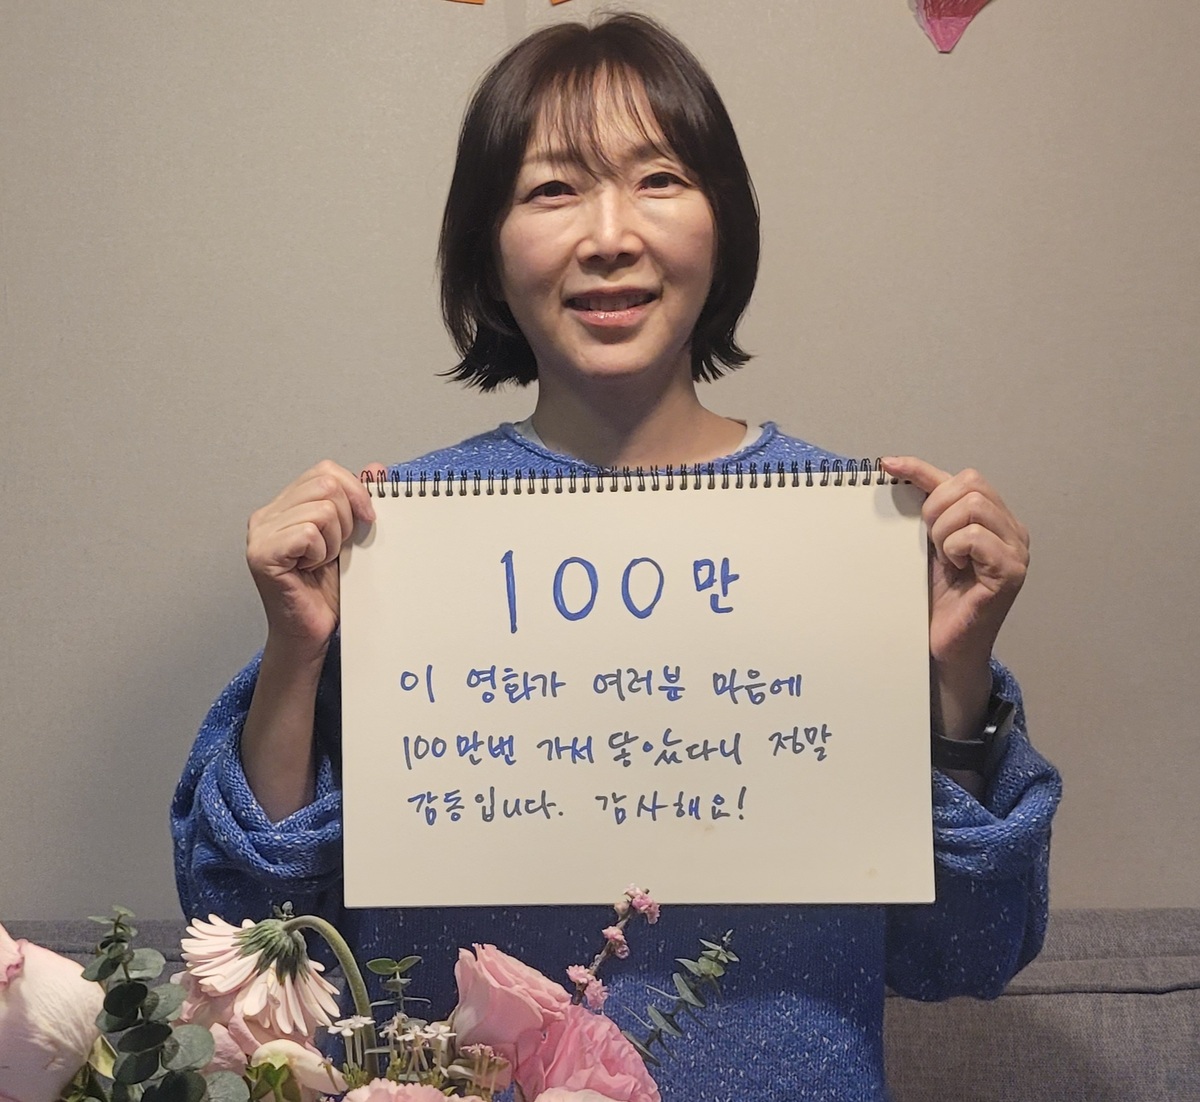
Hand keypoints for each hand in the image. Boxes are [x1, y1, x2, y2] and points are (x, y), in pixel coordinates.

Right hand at [246, 460, 383, 658]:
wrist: (312, 633)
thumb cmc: (327, 590)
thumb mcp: (350, 538)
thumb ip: (358, 502)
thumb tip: (376, 468)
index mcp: (284, 506)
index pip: (325, 471)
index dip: (354, 491)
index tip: (367, 519)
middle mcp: (266, 515)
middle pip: (326, 485)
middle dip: (345, 518)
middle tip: (336, 550)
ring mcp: (260, 534)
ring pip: (322, 509)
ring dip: (333, 541)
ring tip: (321, 562)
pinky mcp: (262, 553)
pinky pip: (309, 533)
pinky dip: (321, 553)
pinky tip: (310, 570)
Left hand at [882, 456, 1029, 741]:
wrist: (942, 646)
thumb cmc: (934, 599)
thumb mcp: (924, 545)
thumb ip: (924, 510)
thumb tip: (893, 467)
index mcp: (995, 520)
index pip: (963, 477)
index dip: (922, 468)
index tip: (886, 465)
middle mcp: (1012, 530)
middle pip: (971, 484)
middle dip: (937, 509)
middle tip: (931, 544)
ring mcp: (1017, 550)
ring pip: (973, 506)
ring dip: (944, 532)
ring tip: (944, 559)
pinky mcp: (1011, 571)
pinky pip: (976, 537)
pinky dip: (954, 549)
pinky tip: (955, 570)